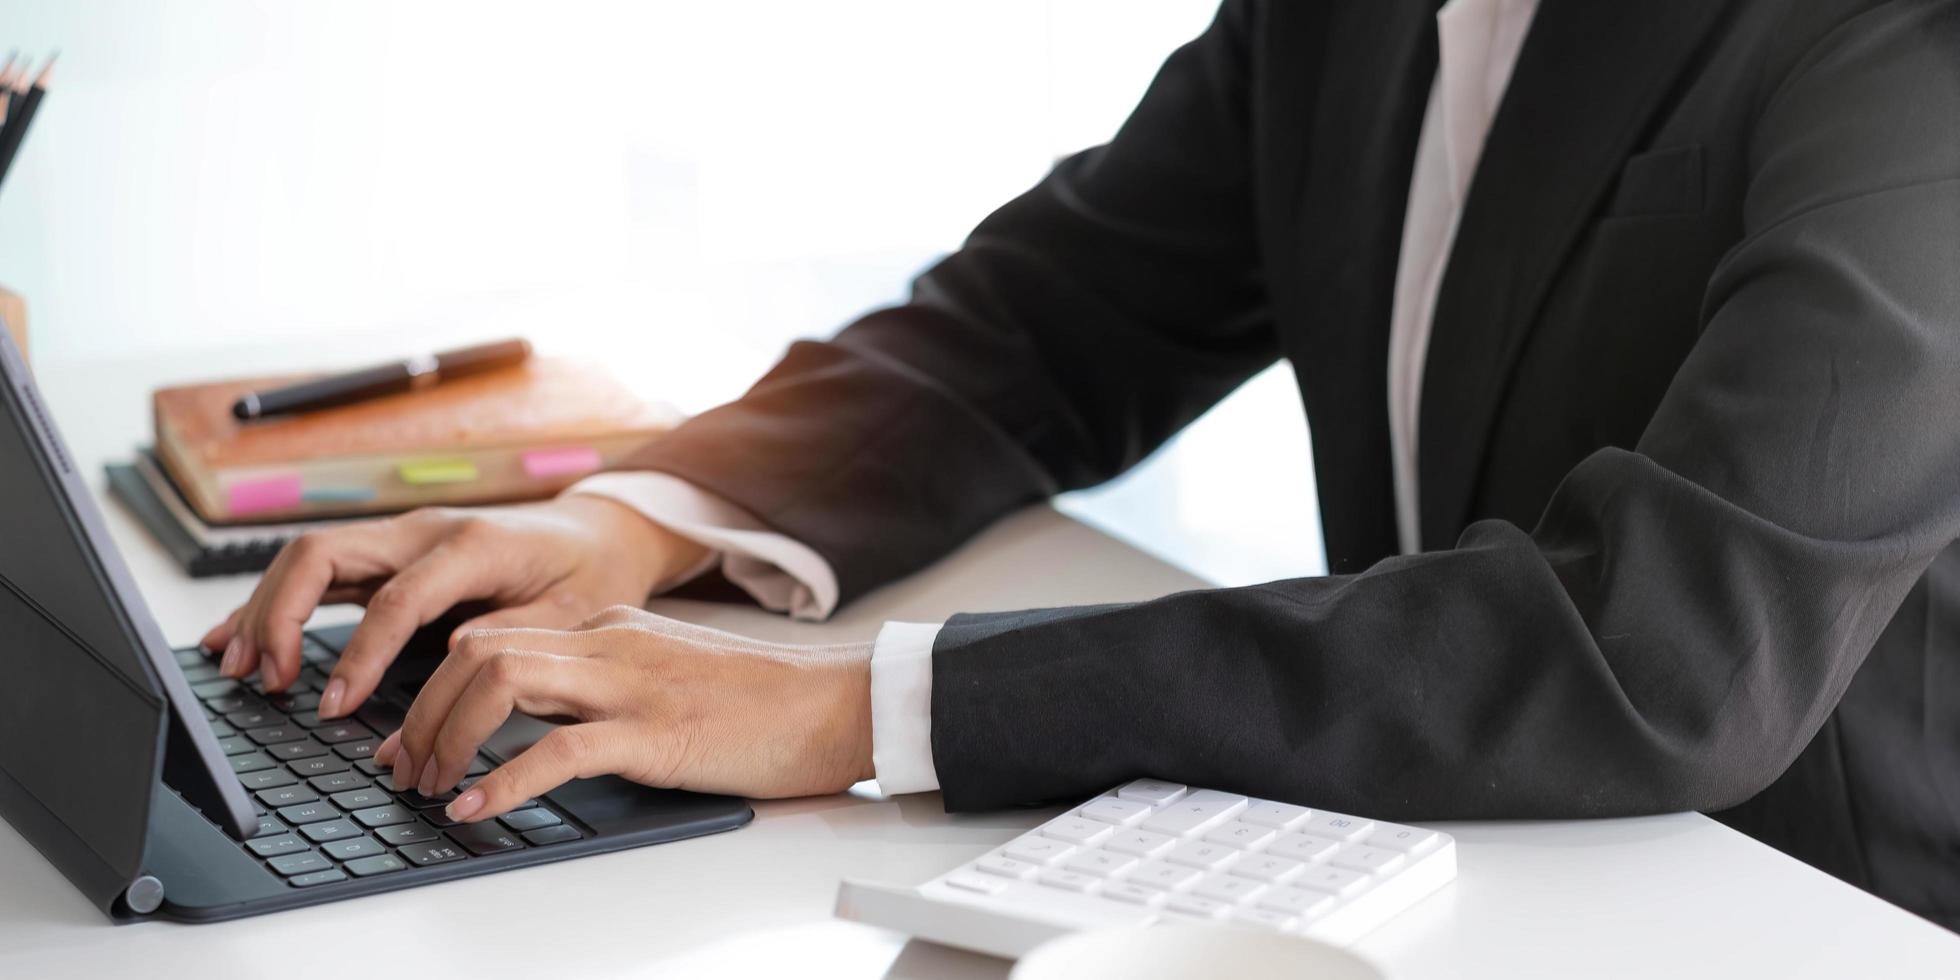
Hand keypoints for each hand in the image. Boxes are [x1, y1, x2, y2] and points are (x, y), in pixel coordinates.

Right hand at [202, 495, 710, 717]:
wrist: (602, 533)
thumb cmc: (590, 577)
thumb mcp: (569, 616)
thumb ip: (509, 643)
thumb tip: (449, 674)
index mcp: (471, 545)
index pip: (395, 599)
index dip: (359, 655)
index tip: (334, 708)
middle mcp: (425, 530)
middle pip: (324, 554)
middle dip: (282, 618)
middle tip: (267, 682)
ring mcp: (402, 536)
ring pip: (309, 556)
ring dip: (266, 609)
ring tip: (236, 668)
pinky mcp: (391, 552)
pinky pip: (320, 569)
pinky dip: (276, 602)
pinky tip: (239, 637)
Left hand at [373, 605, 874, 821]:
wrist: (836, 705)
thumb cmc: (763, 702)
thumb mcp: (669, 675)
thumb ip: (608, 683)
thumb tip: (543, 724)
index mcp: (610, 627)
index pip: (492, 635)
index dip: (431, 688)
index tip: (407, 739)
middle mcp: (610, 643)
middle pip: (477, 651)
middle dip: (421, 711)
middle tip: (401, 769)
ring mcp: (631, 684)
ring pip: (501, 681)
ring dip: (446, 735)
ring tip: (429, 787)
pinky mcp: (656, 733)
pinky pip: (558, 749)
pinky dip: (504, 780)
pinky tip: (476, 808)